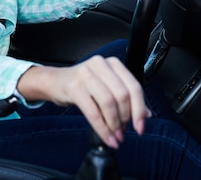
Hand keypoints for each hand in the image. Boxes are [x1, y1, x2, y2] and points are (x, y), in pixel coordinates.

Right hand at [16, 56, 150, 148]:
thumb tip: (145, 114)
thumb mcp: (106, 87)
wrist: (54, 82)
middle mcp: (101, 65)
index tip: (140, 127)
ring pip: (109, 104)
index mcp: (113, 64)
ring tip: (115, 136)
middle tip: (123, 132)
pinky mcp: (74, 87)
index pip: (134, 86)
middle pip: (122, 95)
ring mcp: (86, 74)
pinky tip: (106, 137)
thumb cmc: (83, 85)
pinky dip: (102, 129)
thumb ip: (126, 98)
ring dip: (114, 125)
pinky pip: (93, 112)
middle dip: (126, 119)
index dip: (140, 109)